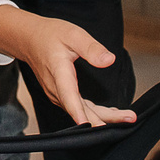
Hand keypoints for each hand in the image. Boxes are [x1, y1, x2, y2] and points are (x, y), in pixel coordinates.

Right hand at [0, 5, 137, 125]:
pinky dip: (95, 113)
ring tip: (126, 117)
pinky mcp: (62, 97)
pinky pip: (79, 109)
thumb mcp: (73, 34)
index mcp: (58, 72)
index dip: (79, 111)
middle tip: (129, 118)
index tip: (90, 125)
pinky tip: (111, 113)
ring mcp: (57, 95)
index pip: (68, 95)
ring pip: (81, 112)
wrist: (30, 41)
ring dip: (102, 117)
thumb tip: (110, 60)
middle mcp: (56, 88)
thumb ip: (92, 48)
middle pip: (80, 110)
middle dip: (103, 118)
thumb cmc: (50, 36)